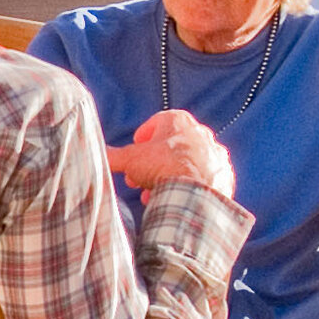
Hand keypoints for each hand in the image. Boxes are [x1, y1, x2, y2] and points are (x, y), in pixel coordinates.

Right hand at [107, 109, 234, 202]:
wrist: (197, 192)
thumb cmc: (164, 167)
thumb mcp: (128, 159)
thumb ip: (111, 155)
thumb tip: (94, 154)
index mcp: (179, 121)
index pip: (157, 122)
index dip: (141, 138)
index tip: (134, 150)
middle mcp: (200, 133)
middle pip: (170, 146)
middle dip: (151, 162)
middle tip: (137, 176)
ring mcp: (214, 154)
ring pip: (185, 164)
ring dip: (167, 176)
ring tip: (153, 191)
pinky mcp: (223, 174)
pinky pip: (200, 179)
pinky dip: (186, 187)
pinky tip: (173, 197)